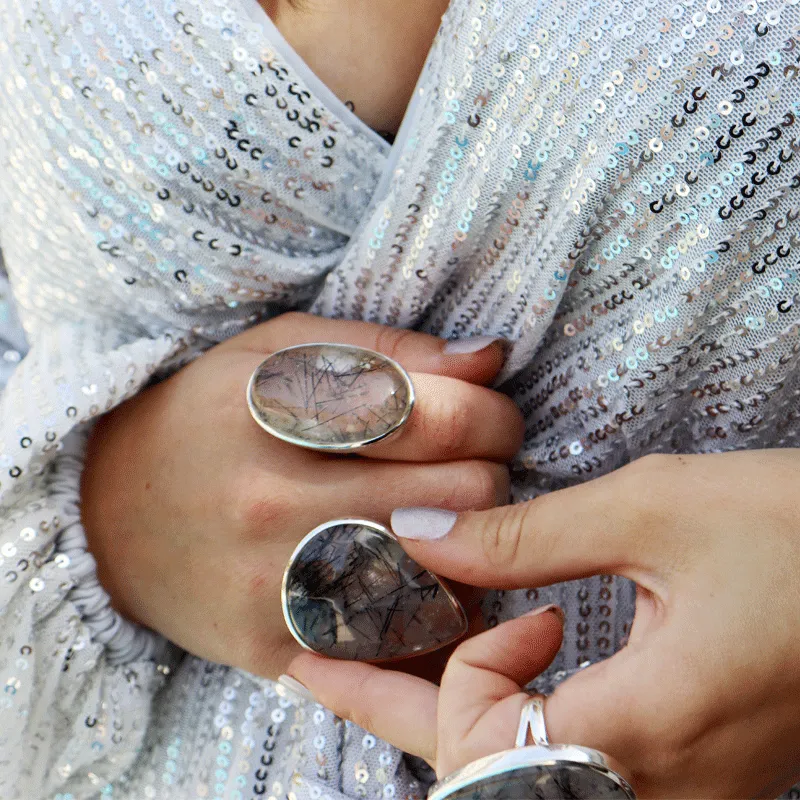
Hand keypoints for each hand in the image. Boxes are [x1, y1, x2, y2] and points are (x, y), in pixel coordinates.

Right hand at [81, 313, 523, 678]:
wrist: (110, 515)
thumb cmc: (210, 416)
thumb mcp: (278, 348)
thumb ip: (389, 347)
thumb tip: (489, 359)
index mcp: (278, 410)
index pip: (444, 417)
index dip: (493, 414)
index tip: (486, 415)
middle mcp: (274, 504)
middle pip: (465, 496)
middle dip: (490, 472)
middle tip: (468, 463)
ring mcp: (276, 589)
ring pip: (451, 575)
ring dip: (472, 541)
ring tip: (443, 515)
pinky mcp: (279, 649)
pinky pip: (405, 642)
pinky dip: (433, 605)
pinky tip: (416, 571)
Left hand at [290, 450, 799, 797]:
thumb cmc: (794, 531)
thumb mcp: (651, 511)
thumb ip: (523, 535)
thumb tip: (418, 532)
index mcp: (645, 732)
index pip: (484, 753)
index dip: (453, 675)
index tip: (472, 598)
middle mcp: (661, 787)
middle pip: (482, 778)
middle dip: (396, 714)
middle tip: (318, 669)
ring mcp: (683, 790)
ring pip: (523, 776)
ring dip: (452, 716)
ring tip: (395, 657)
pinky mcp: (697, 771)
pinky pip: (573, 764)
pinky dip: (514, 714)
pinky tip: (508, 659)